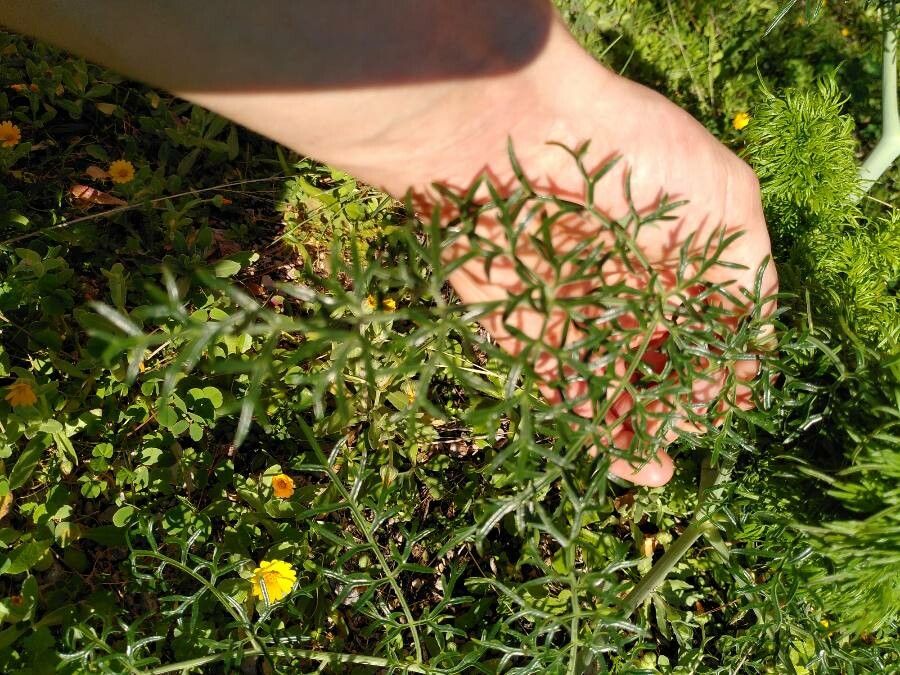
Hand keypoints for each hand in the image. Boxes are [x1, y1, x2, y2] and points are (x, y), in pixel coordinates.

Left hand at [411, 41, 776, 486]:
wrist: (507, 131)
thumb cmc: (628, 151)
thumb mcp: (724, 196)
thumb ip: (747, 270)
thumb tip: (752, 345)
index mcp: (671, 249)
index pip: (700, 319)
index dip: (718, 362)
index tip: (732, 399)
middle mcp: (620, 281)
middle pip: (651, 355)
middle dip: (673, 401)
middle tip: (690, 434)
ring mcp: (568, 304)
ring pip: (603, 379)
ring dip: (630, 427)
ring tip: (654, 470)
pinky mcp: (517, 322)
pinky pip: (553, 381)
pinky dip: (583, 419)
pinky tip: (616, 451)